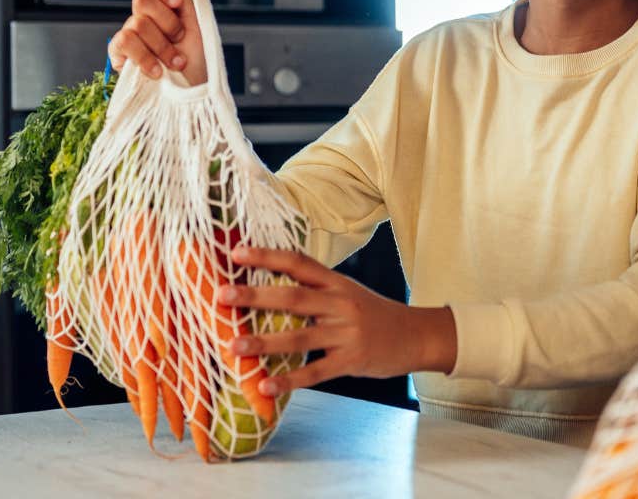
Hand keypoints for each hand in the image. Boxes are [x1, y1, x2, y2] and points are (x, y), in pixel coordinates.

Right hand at [107, 0, 206, 83]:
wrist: (193, 91)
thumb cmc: (197, 58)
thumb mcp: (197, 21)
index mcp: (163, 1)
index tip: (176, 2)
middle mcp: (143, 13)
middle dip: (168, 22)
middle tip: (180, 37)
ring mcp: (130, 32)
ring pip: (137, 23)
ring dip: (162, 46)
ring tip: (175, 61)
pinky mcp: (119, 53)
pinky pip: (124, 42)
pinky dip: (144, 57)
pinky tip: (157, 70)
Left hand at [220, 246, 456, 397]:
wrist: (416, 335)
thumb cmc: (373, 313)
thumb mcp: (347, 292)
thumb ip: (314, 289)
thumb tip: (268, 287)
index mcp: (336, 282)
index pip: (298, 263)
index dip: (267, 256)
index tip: (236, 253)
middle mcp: (340, 303)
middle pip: (293, 297)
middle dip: (254, 296)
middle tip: (222, 295)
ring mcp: (346, 333)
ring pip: (299, 337)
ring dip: (263, 343)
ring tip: (233, 346)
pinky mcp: (351, 361)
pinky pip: (315, 372)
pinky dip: (288, 380)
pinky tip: (265, 385)